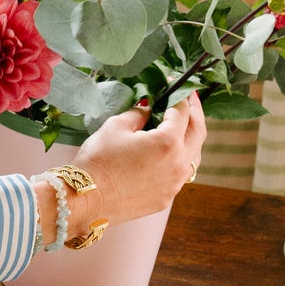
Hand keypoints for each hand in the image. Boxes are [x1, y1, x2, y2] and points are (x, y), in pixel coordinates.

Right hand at [77, 96, 205, 230]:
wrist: (86, 201)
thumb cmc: (98, 161)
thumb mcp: (115, 127)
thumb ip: (138, 114)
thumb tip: (148, 108)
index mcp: (168, 142)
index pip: (182, 112)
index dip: (179, 95)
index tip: (173, 84)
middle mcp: (178, 164)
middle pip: (198, 132)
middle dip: (195, 112)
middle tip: (190, 98)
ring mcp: (175, 184)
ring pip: (195, 155)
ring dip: (192, 137)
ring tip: (184, 124)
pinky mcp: (166, 197)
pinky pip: (182, 173)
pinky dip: (182, 157)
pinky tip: (171, 152)